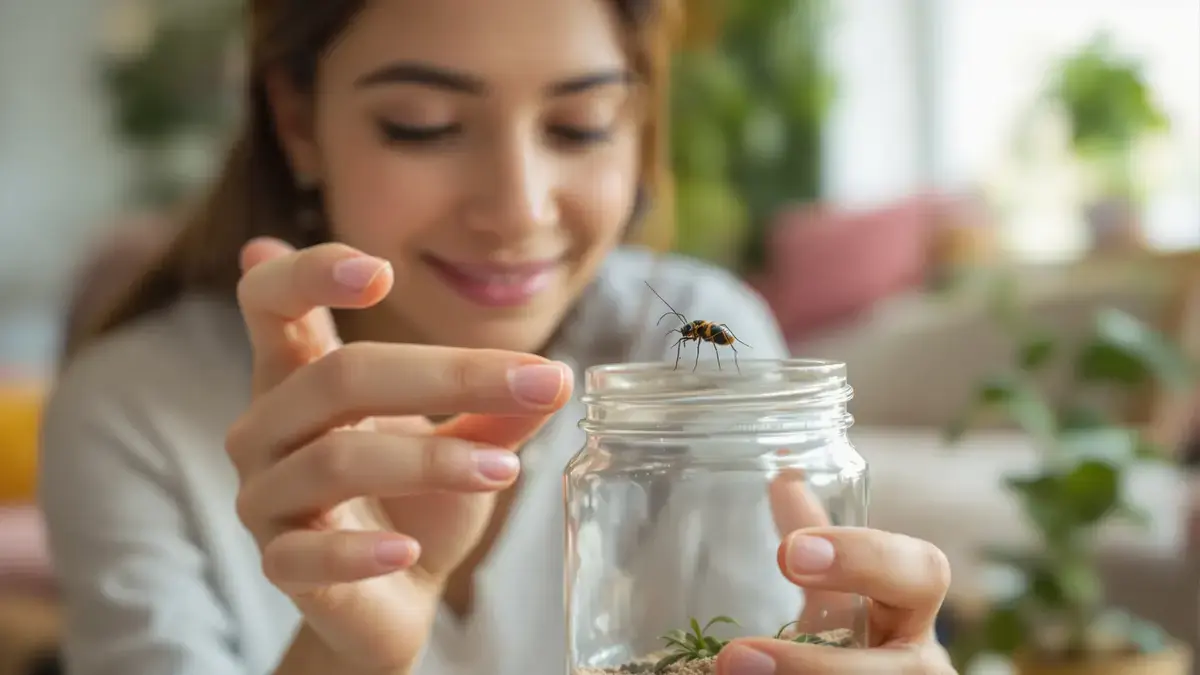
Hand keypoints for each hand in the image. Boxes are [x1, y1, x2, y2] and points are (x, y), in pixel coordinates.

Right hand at [225, 238, 572, 671]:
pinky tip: (406, 552)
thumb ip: (497, 404)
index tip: (381, 272)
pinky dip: (358, 554)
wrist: (395, 598)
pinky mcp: (277, 565)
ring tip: (504, 470)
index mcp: (300, 375)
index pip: (272, 301)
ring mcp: (264, 496)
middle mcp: (267, 426)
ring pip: (335, 459)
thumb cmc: (419, 503)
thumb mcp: (466, 442)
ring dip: (429, 461)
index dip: (311, 274)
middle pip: (338, 377)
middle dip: (444, 376)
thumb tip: (555, 375)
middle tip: (535, 380)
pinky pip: (305, 554)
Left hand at [714, 474, 955, 673]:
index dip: (863, 559)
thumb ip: (815, 542)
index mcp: (912, 610)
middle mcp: (921, 664)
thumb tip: (782, 472)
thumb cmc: (852, 646)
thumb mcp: (836, 596)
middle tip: (736, 656)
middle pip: (900, 669)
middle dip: (817, 667)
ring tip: (729, 672)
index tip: (788, 554)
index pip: (921, 572)